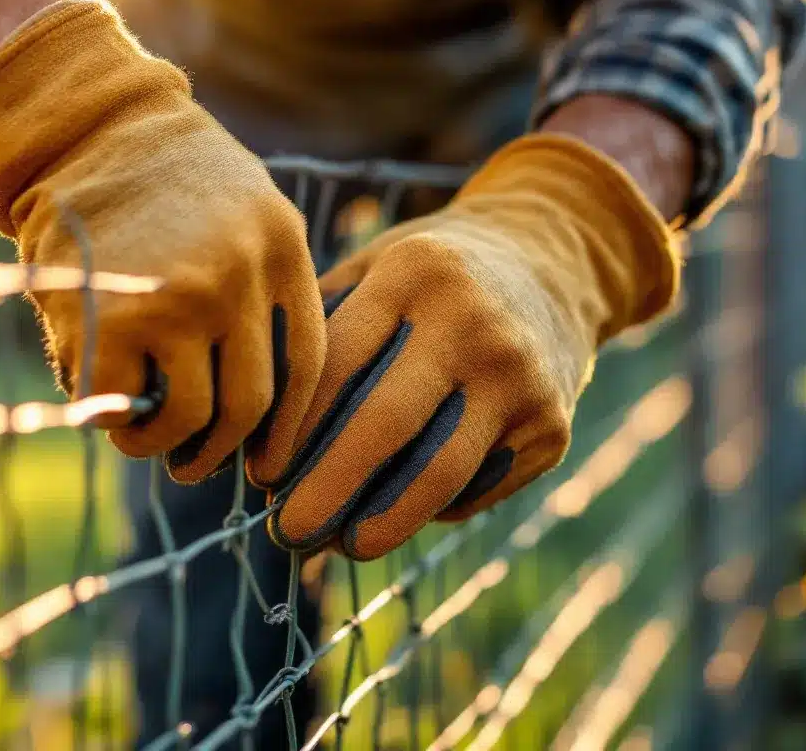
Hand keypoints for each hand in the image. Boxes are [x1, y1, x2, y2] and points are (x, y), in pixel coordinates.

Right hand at [0, 0, 325, 483]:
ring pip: (190, 418)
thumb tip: (263, 408)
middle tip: (194, 463)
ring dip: (165, 444)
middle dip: (220, 450)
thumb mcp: (249, 209)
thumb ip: (267, 286)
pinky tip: (108, 413)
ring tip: (145, 438)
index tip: (269, 467)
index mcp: (281, 246)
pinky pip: (123, 406)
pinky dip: (115, 425)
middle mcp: (239, 275)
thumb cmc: (166, 181)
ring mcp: (177, 299)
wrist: (84, 129)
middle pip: (250, 403)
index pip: (305, 362)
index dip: (288, 428)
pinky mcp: (111, 320)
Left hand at [268, 133, 680, 559]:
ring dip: (382, 523)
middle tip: (287, 533)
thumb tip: (251, 424)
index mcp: (415, 273)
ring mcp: (522, 377)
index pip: (339, 364)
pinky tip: (400, 514)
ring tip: (343, 545)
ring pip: (439, 475)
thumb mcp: (375, 264)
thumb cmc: (431, 275)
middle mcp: (474, 323)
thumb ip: (319, 324)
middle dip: (327, 489)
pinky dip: (432, 510)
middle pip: (386, 425)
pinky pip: (477, 488)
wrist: (553, 259)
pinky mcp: (551, 426)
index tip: (260, 476)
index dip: (292, 431)